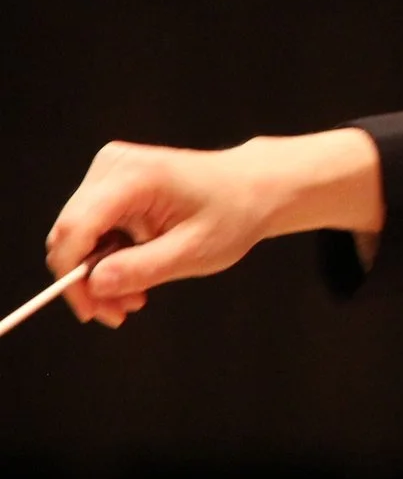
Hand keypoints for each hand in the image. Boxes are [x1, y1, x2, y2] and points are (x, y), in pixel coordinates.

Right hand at [44, 129, 382, 326]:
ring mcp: (110, 170)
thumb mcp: (195, 251)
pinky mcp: (112, 181)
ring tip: (134, 298)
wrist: (255, 187)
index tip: (90, 312)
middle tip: (119, 312)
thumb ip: (142, 269)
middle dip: (89, 280)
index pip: (75, 230)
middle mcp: (113, 166)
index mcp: (135, 177)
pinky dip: (109, 256)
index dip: (72, 276)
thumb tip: (94, 285)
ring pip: (78, 235)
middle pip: (70, 234)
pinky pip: (92, 228)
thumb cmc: (235, 212)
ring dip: (101, 273)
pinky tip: (134, 274)